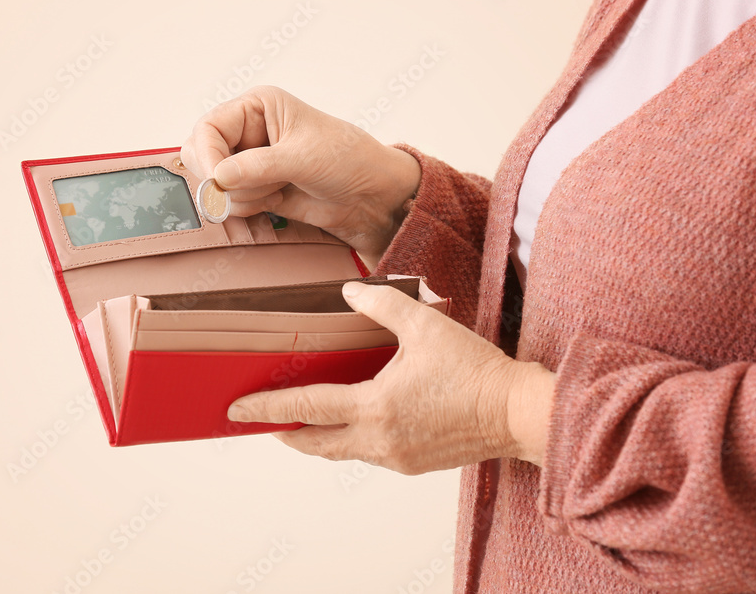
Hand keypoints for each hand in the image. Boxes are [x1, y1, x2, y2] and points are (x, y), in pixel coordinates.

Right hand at [180, 85, 420, 265]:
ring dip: (242, 196)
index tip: (221, 180)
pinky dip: (247, 208)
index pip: (208, 128)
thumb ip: (256, 167)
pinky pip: (230, 202)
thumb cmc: (348, 159)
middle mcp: (249, 131)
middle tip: (257, 186)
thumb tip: (218, 178)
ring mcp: (250, 162)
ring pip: (215, 183)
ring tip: (278, 190)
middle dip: (225, 178)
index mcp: (258, 107)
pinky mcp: (256, 188)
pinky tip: (277, 200)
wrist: (371, 196)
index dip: (209, 155)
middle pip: (202, 155)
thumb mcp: (302, 157)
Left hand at [226, 282, 555, 472]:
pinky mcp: (414, 463)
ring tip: (302, 421)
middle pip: (315, 443)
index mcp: (375, 406)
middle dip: (285, 433)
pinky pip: (369, 453)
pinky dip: (350, 440)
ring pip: (342, 452)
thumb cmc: (476, 370)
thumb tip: (348, 292)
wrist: (518, 413)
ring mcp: (396, 456)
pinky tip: (355, 422)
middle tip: (261, 421)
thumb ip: (381, 304)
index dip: (267, 407)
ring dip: (318, 438)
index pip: (306, 408)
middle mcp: (379, 439)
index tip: (237, 409)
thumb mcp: (425, 325)